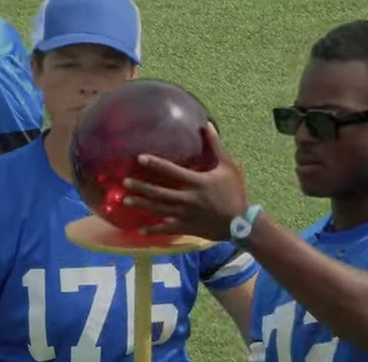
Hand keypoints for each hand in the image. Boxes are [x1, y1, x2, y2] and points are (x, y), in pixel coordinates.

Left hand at [122, 123, 248, 240]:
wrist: (242, 223)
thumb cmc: (235, 193)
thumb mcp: (228, 167)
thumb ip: (215, 146)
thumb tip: (207, 125)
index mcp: (197, 183)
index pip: (172, 171)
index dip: (155, 163)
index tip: (140, 158)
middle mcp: (188, 199)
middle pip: (159, 193)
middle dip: (141, 187)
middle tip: (125, 182)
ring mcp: (186, 215)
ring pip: (159, 210)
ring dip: (142, 205)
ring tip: (126, 200)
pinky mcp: (187, 228)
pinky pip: (167, 229)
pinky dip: (154, 229)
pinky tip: (141, 230)